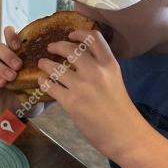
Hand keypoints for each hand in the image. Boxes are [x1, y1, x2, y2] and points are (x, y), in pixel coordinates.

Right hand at [0, 26, 41, 114]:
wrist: (21, 108)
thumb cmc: (32, 89)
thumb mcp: (41, 77)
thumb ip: (48, 70)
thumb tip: (65, 64)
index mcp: (15, 52)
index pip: (9, 35)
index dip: (11, 35)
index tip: (19, 44)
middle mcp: (2, 58)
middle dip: (8, 54)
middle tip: (19, 65)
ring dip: (2, 67)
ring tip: (13, 76)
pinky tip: (4, 83)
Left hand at [37, 30, 146, 158]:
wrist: (125, 134)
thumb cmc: (122, 111)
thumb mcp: (115, 81)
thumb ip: (101, 69)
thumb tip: (81, 62)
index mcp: (109, 64)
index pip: (93, 38)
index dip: (79, 33)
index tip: (71, 35)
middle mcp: (95, 71)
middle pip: (70, 49)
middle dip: (57, 46)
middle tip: (51, 48)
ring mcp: (81, 86)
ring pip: (55, 67)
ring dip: (45, 64)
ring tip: (42, 64)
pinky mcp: (71, 102)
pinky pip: (50, 85)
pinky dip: (43, 81)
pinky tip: (43, 81)